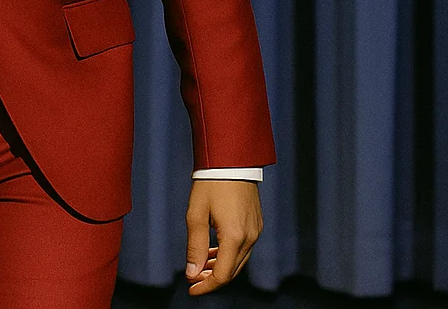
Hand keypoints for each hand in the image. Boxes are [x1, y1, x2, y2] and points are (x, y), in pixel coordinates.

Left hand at [184, 179, 261, 294]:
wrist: (231, 160)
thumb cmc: (211, 183)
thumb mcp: (196, 215)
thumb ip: (195, 247)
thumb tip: (192, 273)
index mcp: (235, 236)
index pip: (222, 275)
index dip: (206, 286)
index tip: (191, 289)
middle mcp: (250, 237)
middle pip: (232, 271)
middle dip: (212, 278)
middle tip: (192, 277)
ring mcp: (256, 231)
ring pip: (239, 261)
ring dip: (220, 267)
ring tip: (201, 266)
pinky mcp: (257, 224)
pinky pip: (244, 248)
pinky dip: (229, 255)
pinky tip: (214, 252)